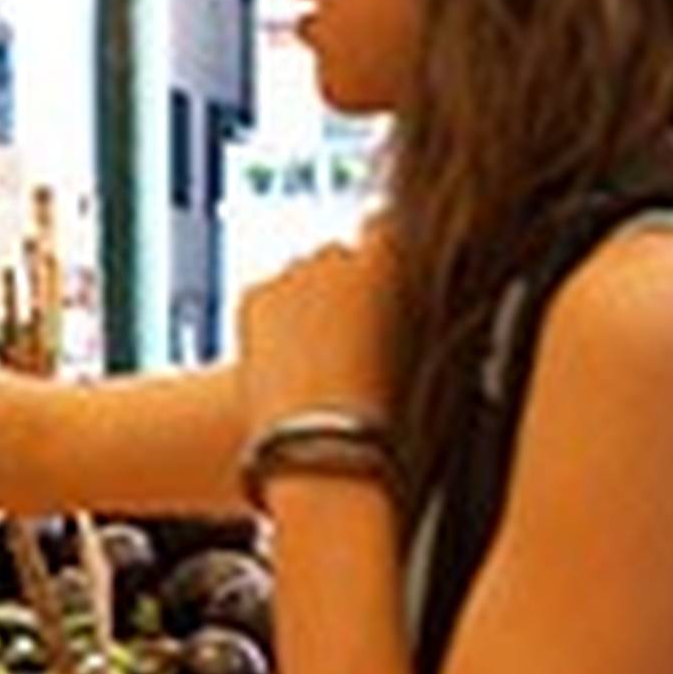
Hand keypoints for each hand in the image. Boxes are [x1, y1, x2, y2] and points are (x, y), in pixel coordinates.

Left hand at [237, 229, 394, 431]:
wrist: (322, 442)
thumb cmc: (386, 408)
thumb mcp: (418, 347)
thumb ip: (405, 306)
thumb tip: (392, 292)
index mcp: (388, 259)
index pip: (381, 232)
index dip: (378, 262)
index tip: (377, 287)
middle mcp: (338, 254)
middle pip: (335, 257)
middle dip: (338, 283)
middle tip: (343, 337)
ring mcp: (290, 273)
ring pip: (298, 280)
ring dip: (303, 303)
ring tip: (313, 359)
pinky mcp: (254, 296)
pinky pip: (265, 299)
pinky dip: (272, 321)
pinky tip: (283, 362)